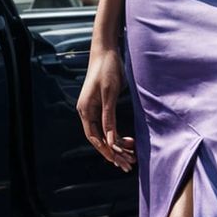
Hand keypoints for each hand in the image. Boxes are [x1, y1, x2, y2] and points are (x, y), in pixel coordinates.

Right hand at [77, 46, 135, 172]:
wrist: (107, 51)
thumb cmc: (107, 69)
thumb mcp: (109, 93)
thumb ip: (109, 116)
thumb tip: (110, 139)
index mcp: (85, 110)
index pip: (94, 137)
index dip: (105, 150)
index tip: (118, 161)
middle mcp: (87, 112)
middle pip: (99, 138)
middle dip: (113, 152)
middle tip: (128, 165)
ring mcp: (94, 109)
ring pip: (104, 133)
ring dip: (117, 145)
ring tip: (131, 155)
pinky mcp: (102, 106)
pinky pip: (108, 125)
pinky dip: (117, 134)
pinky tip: (128, 141)